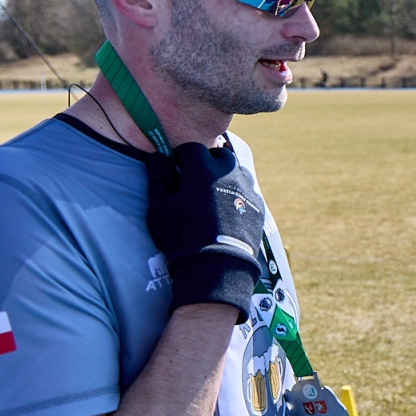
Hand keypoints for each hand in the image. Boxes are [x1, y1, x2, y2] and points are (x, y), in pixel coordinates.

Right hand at [145, 143, 264, 320]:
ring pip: (236, 172)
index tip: (177, 170)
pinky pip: (246, 192)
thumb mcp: (160, 208)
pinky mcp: (258, 205)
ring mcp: (247, 189)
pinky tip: (227, 212)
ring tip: (213, 197)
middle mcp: (230, 173)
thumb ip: (159, 177)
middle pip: (219, 156)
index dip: (182, 158)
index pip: (192, 148)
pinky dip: (237, 196)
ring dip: (225, 177)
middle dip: (207, 164)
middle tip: (196, 183)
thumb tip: (156, 156)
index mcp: (203, 169)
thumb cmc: (181, 236)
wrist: (216, 267)